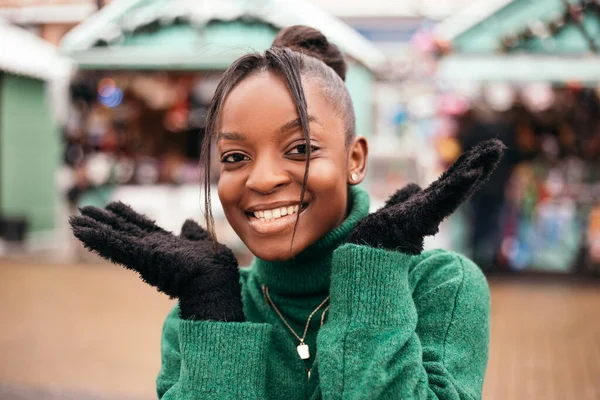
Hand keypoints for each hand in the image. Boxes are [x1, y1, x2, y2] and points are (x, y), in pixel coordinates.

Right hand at [69, 202, 243, 321]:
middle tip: (82, 211)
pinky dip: (99, 239)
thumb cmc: (214, 267)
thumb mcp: (202, 243)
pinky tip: (82, 232)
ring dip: (94, 230)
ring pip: (114, 239)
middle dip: (102, 221)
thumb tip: (187, 222)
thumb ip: (193, 233)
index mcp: (165, 244)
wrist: (216, 281)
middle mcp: (151, 249)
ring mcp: (144, 254)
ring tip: (74, 221)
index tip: (111, 205)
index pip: (141, 227)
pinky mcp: (142, 257)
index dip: (125, 216)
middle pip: (122, 231)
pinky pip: (117, 246)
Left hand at [348, 139, 505, 253]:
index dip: (467, 165)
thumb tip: (414, 186)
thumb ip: (407, 195)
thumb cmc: (381, 231)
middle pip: (462, 181)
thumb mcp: (397, 205)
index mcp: (429, 202)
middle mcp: (435, 206)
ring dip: (477, 169)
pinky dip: (460, 185)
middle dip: (480, 164)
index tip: (483, 149)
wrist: (370, 245)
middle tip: (498, 146)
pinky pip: (445, 197)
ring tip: (493, 153)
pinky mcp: (425, 215)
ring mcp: (432, 211)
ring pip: (459, 187)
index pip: (452, 179)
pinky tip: (473, 173)